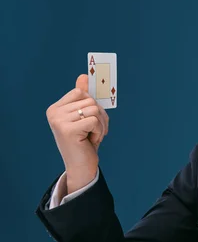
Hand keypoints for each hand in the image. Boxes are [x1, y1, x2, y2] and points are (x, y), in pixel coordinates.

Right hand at [46, 75, 109, 194]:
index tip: (90, 121)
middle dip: (100, 116)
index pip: (80, 91)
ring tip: (92, 136)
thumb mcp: (85, 117)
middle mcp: (53, 113)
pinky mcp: (67, 129)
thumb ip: (83, 97)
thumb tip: (83, 75)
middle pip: (90, 100)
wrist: (82, 167)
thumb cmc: (85, 142)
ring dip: (100, 124)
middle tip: (94, 131)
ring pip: (94, 109)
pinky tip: (91, 141)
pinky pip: (94, 120)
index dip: (92, 105)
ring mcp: (58, 121)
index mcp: (55, 108)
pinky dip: (99, 131)